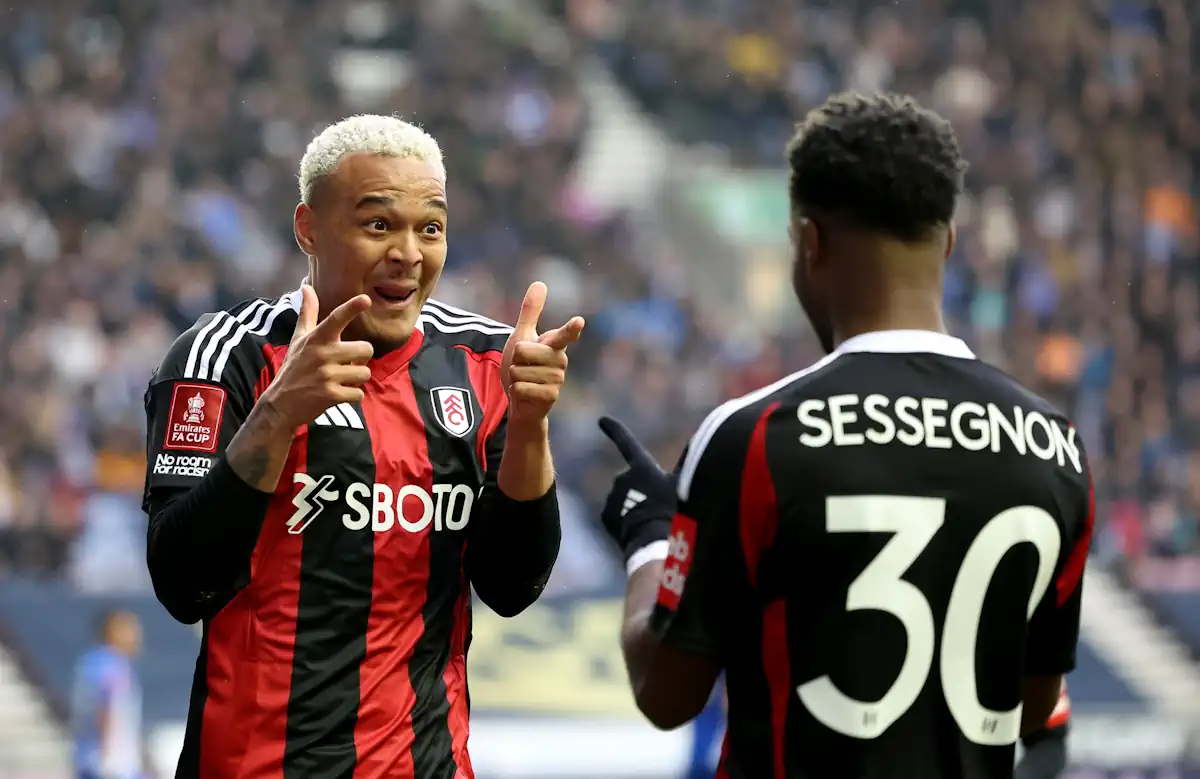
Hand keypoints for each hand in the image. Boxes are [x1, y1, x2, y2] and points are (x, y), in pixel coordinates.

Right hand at [260, 284, 374, 427]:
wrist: (280, 404)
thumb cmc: (294, 367)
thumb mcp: (298, 338)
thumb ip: (307, 313)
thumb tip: (306, 286)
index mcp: (316, 338)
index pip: (335, 319)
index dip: (352, 308)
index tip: (366, 299)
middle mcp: (322, 354)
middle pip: (366, 349)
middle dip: (361, 359)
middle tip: (347, 364)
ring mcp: (326, 375)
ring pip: (365, 373)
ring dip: (356, 379)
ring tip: (340, 380)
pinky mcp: (330, 395)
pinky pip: (358, 394)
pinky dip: (352, 396)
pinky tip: (338, 394)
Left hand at [502, 281, 584, 427]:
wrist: (523, 400)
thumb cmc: (524, 364)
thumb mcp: (523, 336)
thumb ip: (531, 311)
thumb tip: (540, 283)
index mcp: (555, 344)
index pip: (564, 334)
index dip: (570, 328)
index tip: (578, 322)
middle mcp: (560, 360)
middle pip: (522, 350)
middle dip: (514, 360)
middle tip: (523, 367)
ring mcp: (557, 379)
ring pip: (519, 371)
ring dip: (515, 378)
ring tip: (526, 381)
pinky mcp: (551, 396)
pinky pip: (521, 388)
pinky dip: (516, 391)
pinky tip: (526, 394)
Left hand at [598, 416, 674, 561]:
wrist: (653, 541)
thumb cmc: (672, 511)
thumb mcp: (683, 485)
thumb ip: (688, 463)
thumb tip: (701, 440)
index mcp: (641, 467)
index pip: (626, 443)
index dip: (615, 430)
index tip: (602, 420)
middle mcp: (622, 477)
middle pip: (631, 482)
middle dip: (639, 492)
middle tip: (655, 509)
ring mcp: (612, 496)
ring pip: (623, 500)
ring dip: (633, 507)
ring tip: (648, 521)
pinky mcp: (605, 514)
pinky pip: (616, 515)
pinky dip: (624, 521)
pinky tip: (637, 530)